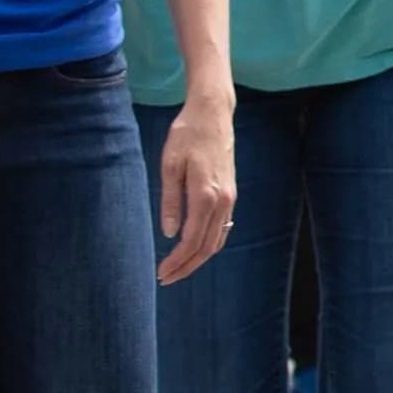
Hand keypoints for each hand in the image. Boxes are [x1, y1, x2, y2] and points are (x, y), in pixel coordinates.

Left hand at [154, 90, 235, 283]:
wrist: (213, 113)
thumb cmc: (187, 135)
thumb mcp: (170, 165)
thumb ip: (171, 201)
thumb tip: (170, 233)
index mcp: (206, 196)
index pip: (191, 241)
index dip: (176, 261)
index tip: (161, 272)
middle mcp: (223, 202)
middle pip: (206, 248)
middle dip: (186, 267)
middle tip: (166, 278)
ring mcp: (230, 199)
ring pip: (217, 241)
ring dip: (198, 259)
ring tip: (178, 268)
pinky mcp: (231, 194)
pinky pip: (223, 228)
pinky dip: (209, 244)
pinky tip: (195, 247)